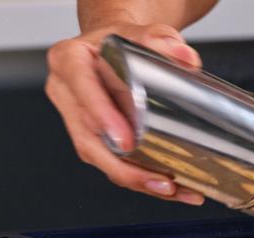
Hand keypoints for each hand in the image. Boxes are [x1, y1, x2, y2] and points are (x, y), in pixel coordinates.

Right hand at [45, 23, 204, 204]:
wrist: (115, 49)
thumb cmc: (123, 41)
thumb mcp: (144, 32)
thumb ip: (163, 39)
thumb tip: (186, 58)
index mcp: (69, 61)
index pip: (82, 89)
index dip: (102, 117)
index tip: (126, 141)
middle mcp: (66, 94)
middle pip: (89, 140)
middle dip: (124, 168)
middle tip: (160, 181)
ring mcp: (78, 122)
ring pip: (101, 160)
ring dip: (137, 181)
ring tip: (174, 190)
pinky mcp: (93, 140)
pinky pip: (113, 165)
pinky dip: (142, 180)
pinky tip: (173, 190)